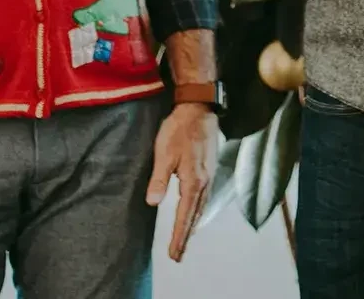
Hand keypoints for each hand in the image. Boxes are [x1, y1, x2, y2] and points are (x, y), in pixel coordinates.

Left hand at [147, 103, 219, 261]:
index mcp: (193, 181)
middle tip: (178, 255)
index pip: (184, 215)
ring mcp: (210, 176)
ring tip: (185, 240)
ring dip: (193, 226)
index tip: (173, 254)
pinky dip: (199, 212)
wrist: (199, 109)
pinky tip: (195, 213)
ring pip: (202, 208)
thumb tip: (153, 202)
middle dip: (186, 236)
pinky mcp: (210, 169)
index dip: (178, 236)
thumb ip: (159, 179)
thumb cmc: (179, 129)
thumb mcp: (164, 153)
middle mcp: (205, 182)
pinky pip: (205, 198)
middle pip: (195, 216)